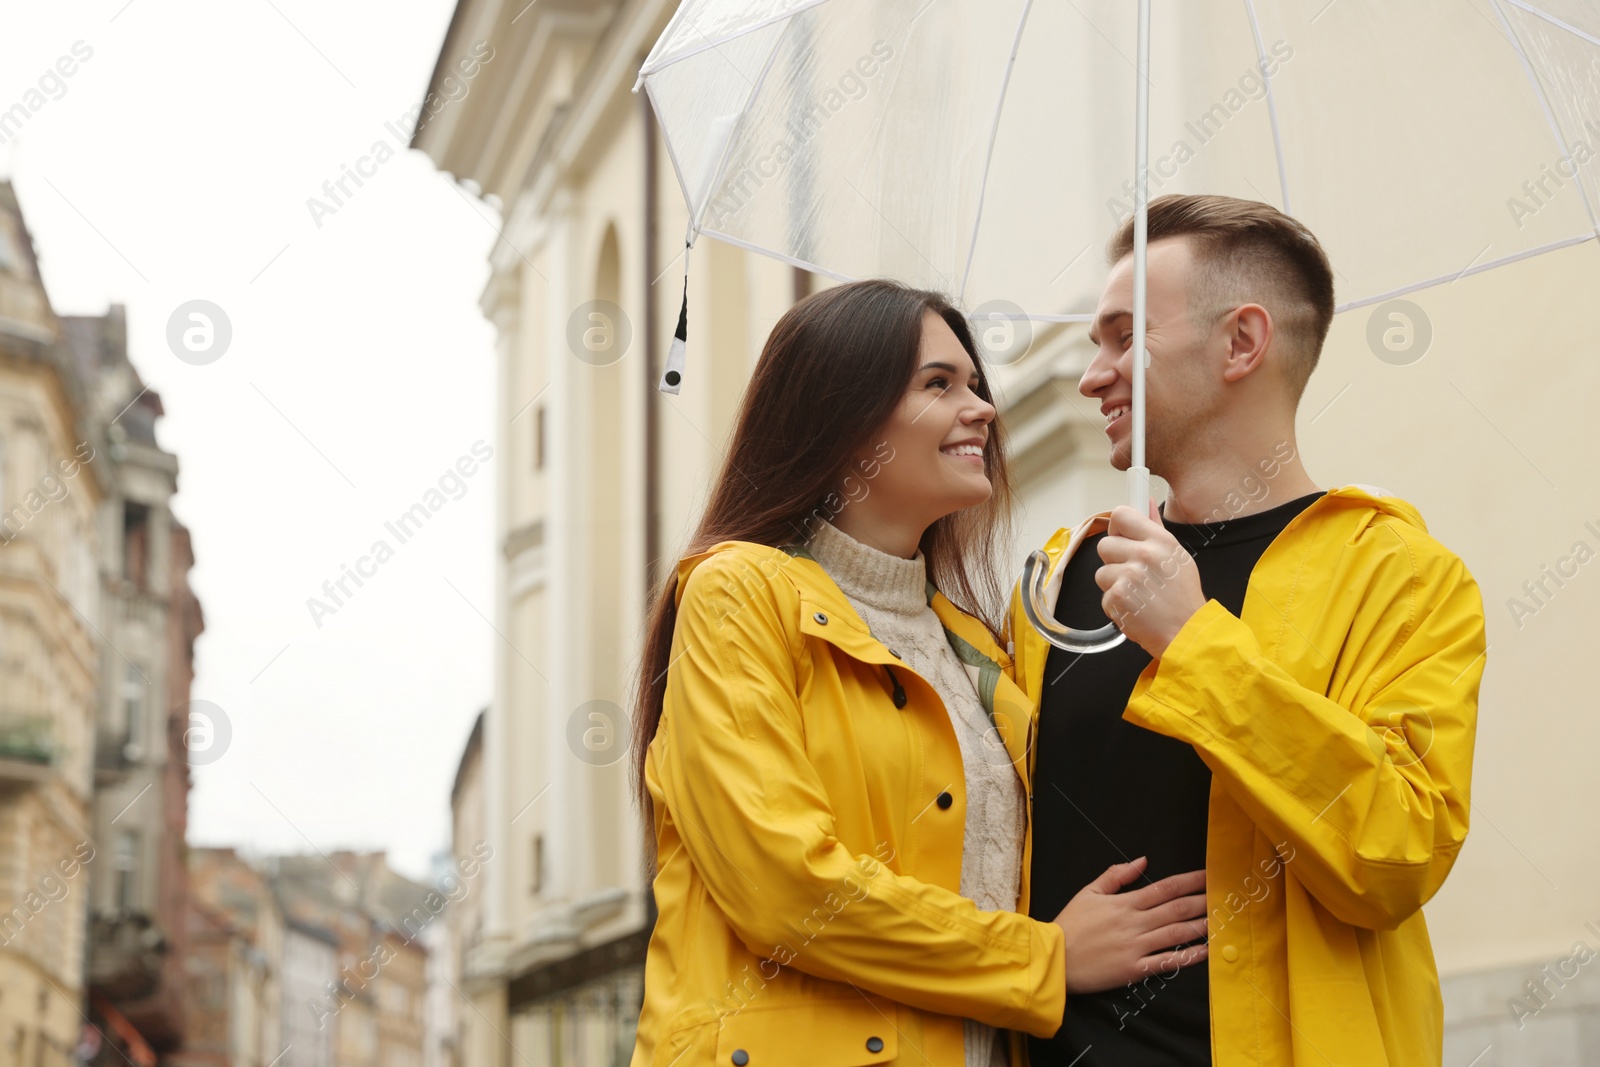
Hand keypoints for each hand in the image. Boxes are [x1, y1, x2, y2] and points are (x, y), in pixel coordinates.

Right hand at [1052, 856, 1208, 993]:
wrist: (1054, 958)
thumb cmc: (1071, 924)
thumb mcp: (1089, 892)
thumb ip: (1116, 875)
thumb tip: (1143, 860)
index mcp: (1125, 903)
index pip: (1164, 888)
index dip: (1189, 881)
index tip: (1208, 876)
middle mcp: (1134, 923)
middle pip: (1176, 909)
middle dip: (1202, 901)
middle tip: (1224, 896)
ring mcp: (1136, 947)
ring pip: (1176, 933)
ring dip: (1200, 925)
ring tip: (1221, 919)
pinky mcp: (1135, 969)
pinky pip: (1167, 962)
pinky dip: (1187, 956)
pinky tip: (1205, 951)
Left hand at [1095, 500, 1205, 658]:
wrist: (1186, 633)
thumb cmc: (1183, 598)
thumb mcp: (1177, 556)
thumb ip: (1156, 529)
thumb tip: (1147, 503)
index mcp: (1159, 541)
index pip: (1121, 514)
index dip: (1117, 527)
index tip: (1121, 537)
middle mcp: (1143, 554)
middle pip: (1104, 545)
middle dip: (1113, 560)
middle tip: (1132, 575)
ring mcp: (1128, 576)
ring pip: (1101, 572)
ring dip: (1113, 585)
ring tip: (1136, 594)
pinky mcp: (1116, 597)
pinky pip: (1103, 596)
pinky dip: (1115, 605)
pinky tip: (1134, 608)